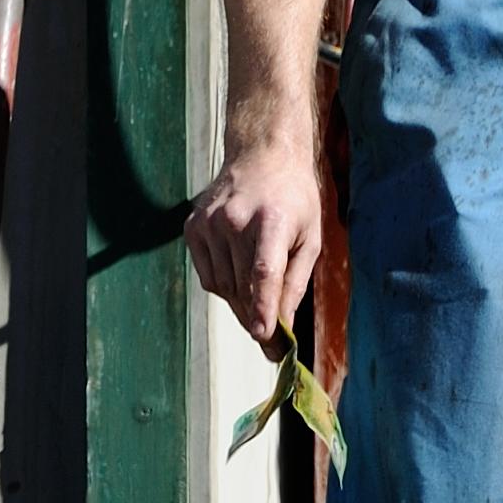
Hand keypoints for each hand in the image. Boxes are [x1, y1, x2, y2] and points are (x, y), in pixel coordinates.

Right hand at [185, 135, 326, 353]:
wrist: (262, 157)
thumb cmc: (294, 200)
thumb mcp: (310, 237)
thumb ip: (296, 280)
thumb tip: (283, 321)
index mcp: (272, 221)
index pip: (263, 273)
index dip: (263, 308)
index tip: (265, 336)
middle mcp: (235, 221)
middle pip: (242, 286)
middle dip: (256, 318)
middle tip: (272, 345)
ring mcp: (209, 224)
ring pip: (222, 286)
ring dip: (241, 304)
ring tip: (260, 308)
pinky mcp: (192, 228)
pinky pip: (207, 275)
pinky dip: (224, 287)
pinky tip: (240, 281)